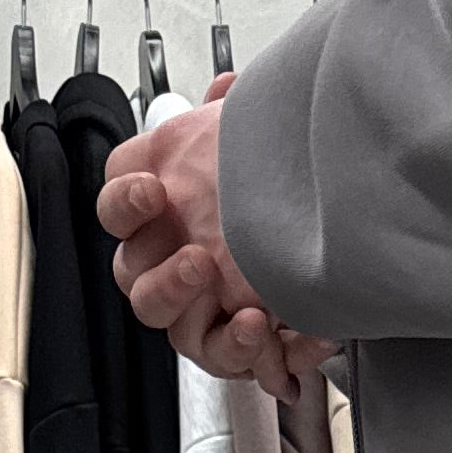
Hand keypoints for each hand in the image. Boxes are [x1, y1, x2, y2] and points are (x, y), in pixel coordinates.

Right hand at [98, 86, 341, 403]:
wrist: (335, 245)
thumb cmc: (276, 197)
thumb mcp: (255, 148)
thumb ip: (231, 118)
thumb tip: (227, 89)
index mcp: (161, 220)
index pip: (117, 208)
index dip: (125, 203)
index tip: (151, 191)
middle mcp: (168, 269)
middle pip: (135, 282)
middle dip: (165, 277)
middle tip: (199, 263)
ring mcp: (198, 314)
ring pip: (177, 331)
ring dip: (209, 323)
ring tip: (252, 319)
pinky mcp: (235, 351)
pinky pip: (237, 363)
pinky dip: (265, 356)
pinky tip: (296, 337)